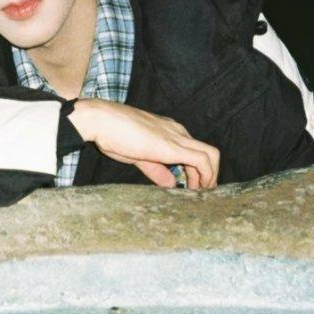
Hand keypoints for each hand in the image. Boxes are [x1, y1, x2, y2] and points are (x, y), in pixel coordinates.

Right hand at [68, 98, 219, 188]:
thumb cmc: (114, 134)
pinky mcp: (173, 146)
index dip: (198, 171)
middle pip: (208, 153)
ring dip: (210, 177)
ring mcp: (177, 137)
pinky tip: (198, 188)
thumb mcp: (138, 156)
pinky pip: (201, 160)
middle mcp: (178, 131)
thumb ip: (156, 169)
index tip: (194, 187)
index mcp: (169, 131)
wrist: (102, 120)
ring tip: (201, 194)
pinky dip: (205, 175)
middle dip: (209, 175)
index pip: (194, 150)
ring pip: (211, 155)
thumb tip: (171, 183)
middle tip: (201, 194)